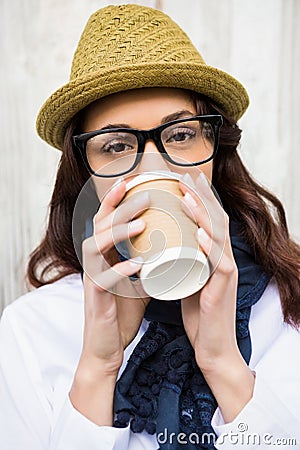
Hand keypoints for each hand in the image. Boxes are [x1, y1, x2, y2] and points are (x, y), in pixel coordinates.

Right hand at [79, 180, 150, 376]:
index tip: (133, 180)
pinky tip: (138, 264)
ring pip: (96, 245)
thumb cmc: (122, 311)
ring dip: (119, 232)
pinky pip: (104, 279)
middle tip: (147, 196)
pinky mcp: (95, 298)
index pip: (106, 219)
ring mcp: (92, 278)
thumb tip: (172, 245)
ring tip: (143, 223)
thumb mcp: (138, 279)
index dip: (116, 198)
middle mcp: (94, 262)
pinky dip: (120, 270)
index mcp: (104, 254)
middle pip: (101, 225)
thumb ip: (148, 261)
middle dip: (122, 207)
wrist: (107, 345)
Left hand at [179, 172, 238, 371]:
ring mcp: (225, 275)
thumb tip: (165, 247)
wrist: (211, 347)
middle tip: (185, 177)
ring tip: (186, 196)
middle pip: (217, 221)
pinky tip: (200, 233)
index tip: (183, 181)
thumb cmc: (198, 314)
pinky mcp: (222, 290)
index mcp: (215, 257)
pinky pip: (220, 265)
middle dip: (201, 197)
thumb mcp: (189, 280)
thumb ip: (183, 263)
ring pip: (218, 238)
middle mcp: (224, 261)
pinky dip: (209, 246)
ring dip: (202, 215)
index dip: (200, 199)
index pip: (211, 221)